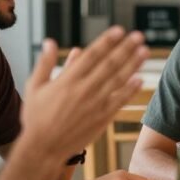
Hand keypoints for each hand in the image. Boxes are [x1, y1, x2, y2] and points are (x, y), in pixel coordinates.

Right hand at [20, 29, 147, 158]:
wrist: (43, 149)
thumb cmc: (36, 117)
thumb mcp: (34, 87)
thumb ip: (45, 64)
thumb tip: (50, 42)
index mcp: (67, 80)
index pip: (92, 55)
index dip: (107, 41)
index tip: (119, 30)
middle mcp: (84, 90)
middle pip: (109, 65)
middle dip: (125, 48)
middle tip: (139, 36)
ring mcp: (94, 105)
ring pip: (118, 81)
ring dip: (133, 65)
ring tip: (145, 51)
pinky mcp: (102, 119)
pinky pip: (119, 101)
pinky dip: (130, 90)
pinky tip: (140, 79)